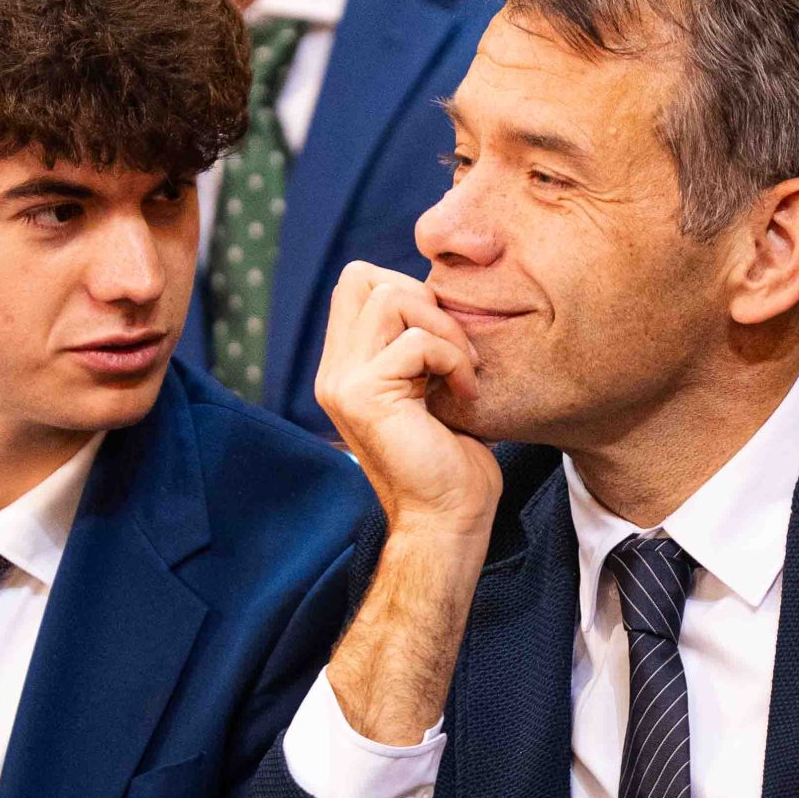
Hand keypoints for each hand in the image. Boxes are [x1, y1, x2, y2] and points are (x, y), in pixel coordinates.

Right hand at [316, 263, 502, 542]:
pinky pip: (416, 341)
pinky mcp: (365, 395)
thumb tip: (439, 294)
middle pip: (361, 277)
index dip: (407, 291)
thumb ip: (418, 343)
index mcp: (345, 367)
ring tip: (462, 371)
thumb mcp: (429, 387)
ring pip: (389, 298)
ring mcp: (343, 382)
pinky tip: (464, 394)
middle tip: (454, 349)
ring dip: (443, 329)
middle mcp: (334, 371)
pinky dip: (453, 359)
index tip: (443, 339)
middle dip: (422, 299)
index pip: (357, 283)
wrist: (447, 521)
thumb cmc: (450, 460)